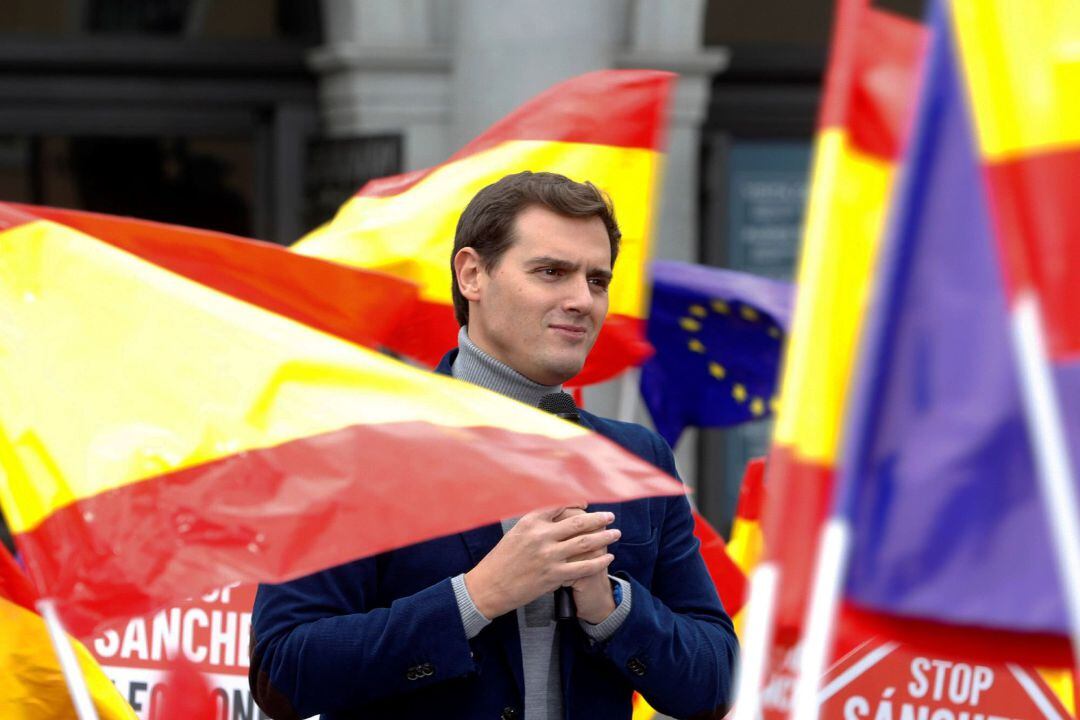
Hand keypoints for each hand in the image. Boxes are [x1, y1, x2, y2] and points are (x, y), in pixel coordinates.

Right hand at [464, 506, 617, 618]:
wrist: (489, 587)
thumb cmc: (500, 561)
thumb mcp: (514, 533)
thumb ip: (535, 524)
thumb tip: (555, 514)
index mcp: (530, 522)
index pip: (560, 505)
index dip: (577, 502)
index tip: (587, 503)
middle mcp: (541, 536)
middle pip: (578, 522)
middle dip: (598, 518)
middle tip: (610, 516)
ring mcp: (548, 556)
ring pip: (584, 543)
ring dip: (604, 537)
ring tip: (616, 533)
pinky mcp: (554, 576)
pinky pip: (583, 567)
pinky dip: (598, 561)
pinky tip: (608, 558)